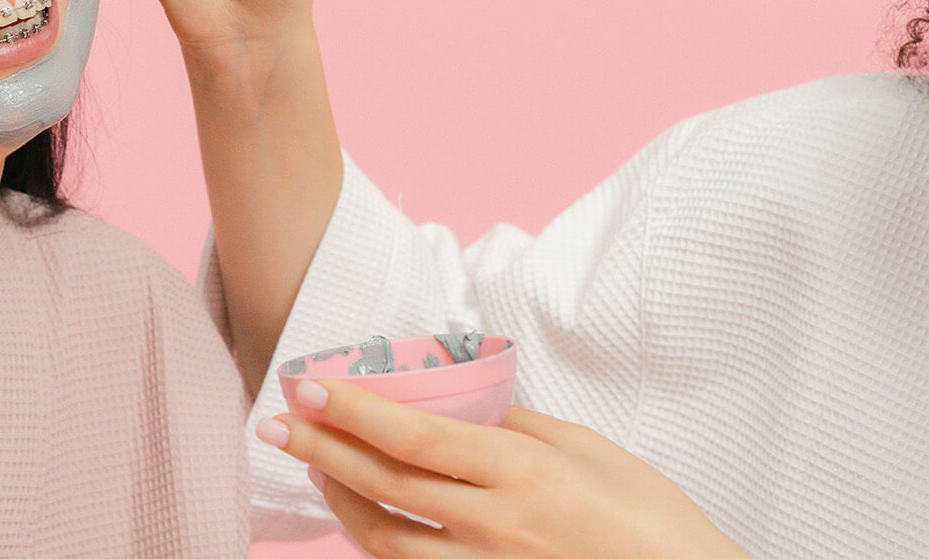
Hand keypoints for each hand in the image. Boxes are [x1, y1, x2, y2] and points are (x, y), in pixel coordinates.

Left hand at [257, 379, 749, 558]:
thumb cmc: (651, 520)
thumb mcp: (593, 449)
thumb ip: (523, 424)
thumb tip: (471, 404)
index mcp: (521, 470)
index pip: (413, 435)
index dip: (352, 410)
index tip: (309, 387)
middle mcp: (493, 523)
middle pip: (383, 484)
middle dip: (321, 450)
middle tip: (277, 423)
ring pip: (384, 538)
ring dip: (337, 499)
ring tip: (311, 467)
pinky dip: (376, 542)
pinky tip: (359, 519)